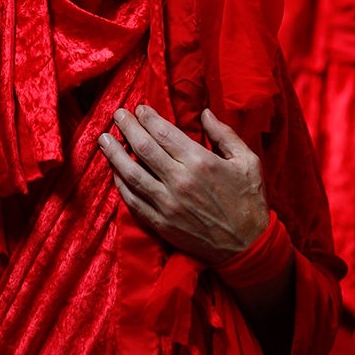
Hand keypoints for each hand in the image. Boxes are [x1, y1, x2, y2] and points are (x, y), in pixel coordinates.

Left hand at [99, 106, 270, 265]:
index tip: (139, 108)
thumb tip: (205, 113)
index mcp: (200, 161)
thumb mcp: (248, 161)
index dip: (147, 117)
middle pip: (143, 148)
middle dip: (127, 127)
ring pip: (132, 174)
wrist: (247, 247)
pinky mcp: (161, 223)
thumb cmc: (250, 200)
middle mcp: (180, 181)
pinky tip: (114, 172)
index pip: (163, 132)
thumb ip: (224, 134)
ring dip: (114, 154)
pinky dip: (121, 184)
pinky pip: (133, 201)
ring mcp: (167, 204)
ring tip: (104, 139)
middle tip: (117, 114)